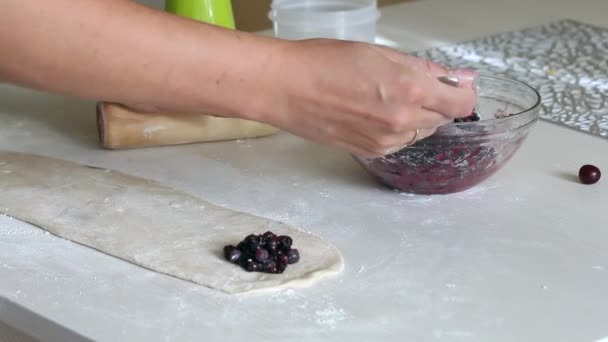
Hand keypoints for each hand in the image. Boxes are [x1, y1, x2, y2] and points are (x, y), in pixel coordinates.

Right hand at [261, 39, 476, 157]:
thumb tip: (459, 78)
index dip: (462, 92)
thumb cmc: (325, 61)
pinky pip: (400, 142)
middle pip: (443, 118)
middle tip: (406, 84)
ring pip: (421, 131)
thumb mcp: (380, 53)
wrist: (285, 88)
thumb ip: (424, 69)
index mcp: (410, 90)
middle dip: (435, 101)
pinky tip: (372, 112)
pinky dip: (396, 129)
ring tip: (382, 97)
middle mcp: (403, 121)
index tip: (453, 85)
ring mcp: (386, 141)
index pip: (462, 103)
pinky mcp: (370, 152)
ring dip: (415, 116)